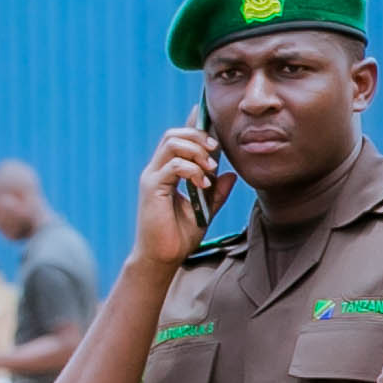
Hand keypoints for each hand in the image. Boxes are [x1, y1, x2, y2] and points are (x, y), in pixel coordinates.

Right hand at [134, 125, 223, 268]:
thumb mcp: (205, 210)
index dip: (194, 126)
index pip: (178, 139)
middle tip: (216, 152)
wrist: (164, 257)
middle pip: (173, 134)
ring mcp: (152, 177)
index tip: (213, 125)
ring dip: (196, 151)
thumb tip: (230, 174)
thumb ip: (216, 192)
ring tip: (209, 170)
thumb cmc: (180, 235)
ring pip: (172, 143)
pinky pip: (173, 165)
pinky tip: (203, 184)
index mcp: (167, 171)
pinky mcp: (151, 188)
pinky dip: (192, 170)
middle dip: (198, 137)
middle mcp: (157, 169)